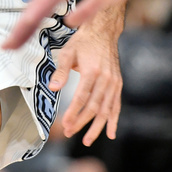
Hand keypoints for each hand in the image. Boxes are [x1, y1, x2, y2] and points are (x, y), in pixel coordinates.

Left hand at [4, 0, 161, 48]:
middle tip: (5, 48)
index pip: (41, 11)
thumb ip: (85, 9)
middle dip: (20, 31)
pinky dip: (40, 8)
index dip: (27, 28)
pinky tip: (29, 19)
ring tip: (11, 42)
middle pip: (36, 9)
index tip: (14, 43)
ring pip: (40, 4)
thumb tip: (69, 21)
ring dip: (24, 24)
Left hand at [51, 23, 122, 145]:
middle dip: (81, 122)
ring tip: (87, 140)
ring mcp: (114, 82)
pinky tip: (110, 133)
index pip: (82, 97)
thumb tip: (53, 88)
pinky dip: (114, 120)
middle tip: (69, 132)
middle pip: (94, 106)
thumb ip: (61, 71)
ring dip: (97, 126)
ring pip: (106, 109)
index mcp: (92, 71)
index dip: (73, 112)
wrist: (103, 31)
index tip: (65, 124)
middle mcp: (105, 79)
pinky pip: (116, 105)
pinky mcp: (118, 84)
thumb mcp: (68, 52)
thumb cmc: (84, 41)